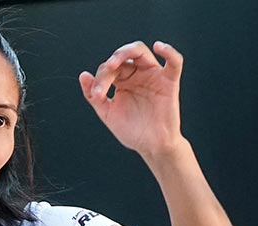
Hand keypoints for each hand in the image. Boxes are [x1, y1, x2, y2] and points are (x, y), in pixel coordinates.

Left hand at [78, 41, 185, 156]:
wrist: (151, 146)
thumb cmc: (132, 131)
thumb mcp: (107, 113)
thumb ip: (93, 95)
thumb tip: (83, 75)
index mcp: (122, 81)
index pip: (108, 69)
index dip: (100, 79)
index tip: (97, 96)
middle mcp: (136, 74)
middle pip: (123, 56)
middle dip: (112, 61)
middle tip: (108, 69)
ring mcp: (153, 76)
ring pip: (141, 52)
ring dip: (127, 51)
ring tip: (115, 63)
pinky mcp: (169, 82)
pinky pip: (174, 62)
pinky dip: (169, 51)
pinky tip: (160, 47)